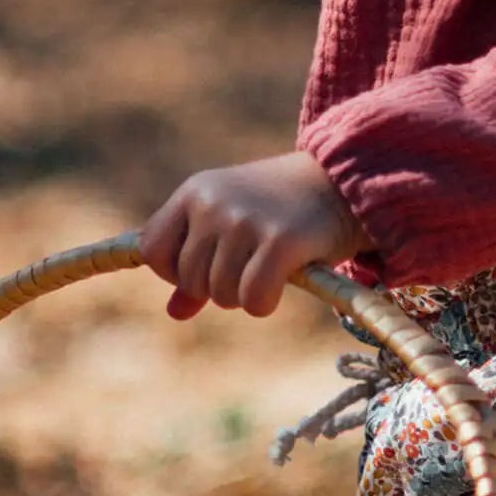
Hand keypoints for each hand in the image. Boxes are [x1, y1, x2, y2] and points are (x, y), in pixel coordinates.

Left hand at [137, 151, 369, 320]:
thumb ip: (199, 262)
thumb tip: (173, 313)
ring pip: (221, 295)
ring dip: (245, 296)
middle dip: (217, 288)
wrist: (344, 182)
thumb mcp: (232, 222)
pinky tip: (280, 285)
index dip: (172, 271)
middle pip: (190, 280)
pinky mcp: (280, 241)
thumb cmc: (282, 206)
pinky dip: (265, 303)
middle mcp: (214, 203)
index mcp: (195, 192)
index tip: (204, 269)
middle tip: (250, 267)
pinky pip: (253, 299)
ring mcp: (245, 221)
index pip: (151, 249)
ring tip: (269, 268)